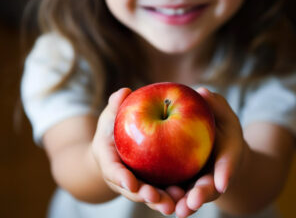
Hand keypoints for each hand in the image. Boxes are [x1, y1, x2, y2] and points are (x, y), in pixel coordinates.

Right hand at [91, 88, 180, 214]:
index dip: (120, 177)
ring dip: (160, 201)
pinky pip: (162, 190)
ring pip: (148, 195)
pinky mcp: (151, 183)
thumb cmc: (112, 127)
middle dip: (144, 195)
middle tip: (156, 197)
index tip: (130, 182)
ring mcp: (137, 183)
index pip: (112, 170)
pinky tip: (187, 196)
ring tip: (175, 204)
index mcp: (108, 161)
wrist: (114, 145)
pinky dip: (172, 195)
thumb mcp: (111, 115)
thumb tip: (124, 92)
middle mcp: (121, 178)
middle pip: (132, 190)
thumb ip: (116, 105)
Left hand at [175, 88, 245, 217]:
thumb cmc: (220, 126)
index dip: (225, 173)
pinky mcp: (184, 184)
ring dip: (184, 204)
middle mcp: (215, 175)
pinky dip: (168, 197)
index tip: (221, 183)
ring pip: (193, 195)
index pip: (228, 164)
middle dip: (201, 195)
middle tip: (192, 202)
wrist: (213, 145)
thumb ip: (216, 104)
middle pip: (209, 187)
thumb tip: (202, 91)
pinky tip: (154, 200)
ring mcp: (199, 182)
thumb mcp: (222, 113)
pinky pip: (176, 192)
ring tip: (175, 210)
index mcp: (228, 156)